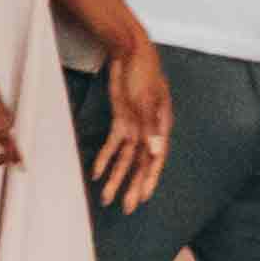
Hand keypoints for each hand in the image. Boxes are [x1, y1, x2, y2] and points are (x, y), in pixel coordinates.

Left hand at [94, 36, 172, 214]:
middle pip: (141, 163)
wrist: (130, 52)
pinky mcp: (122, 120)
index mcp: (161, 126)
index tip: (143, 198)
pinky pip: (114, 144)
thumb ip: (152, 127)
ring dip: (117, 177)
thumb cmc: (144, 72)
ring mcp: (135, 125)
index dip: (149, 179)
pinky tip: (97, 173)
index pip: (155, 159)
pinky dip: (106, 158)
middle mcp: (150, 130)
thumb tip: (156, 153)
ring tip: (106, 197)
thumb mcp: (147, 99)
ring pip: (126, 158)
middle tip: (127, 208)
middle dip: (133, 186)